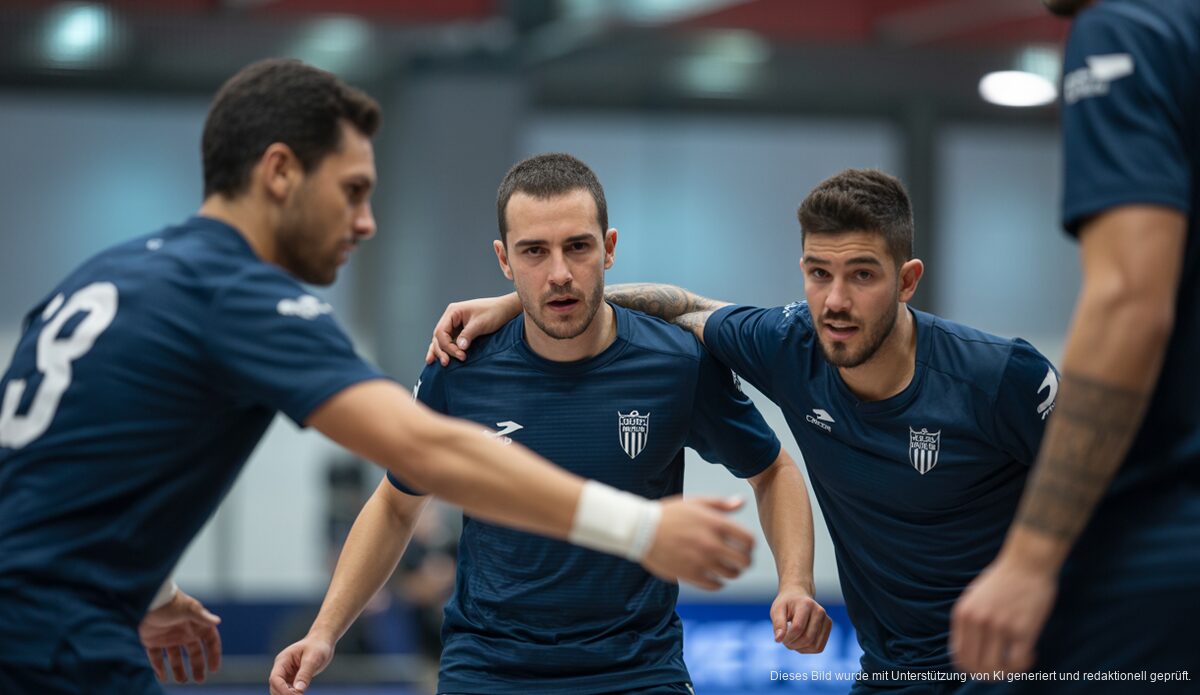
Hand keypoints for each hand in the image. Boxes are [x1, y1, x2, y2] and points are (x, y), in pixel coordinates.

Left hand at [139, 589, 221, 683]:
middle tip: (200, 680)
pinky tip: (162, 677)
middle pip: (194, 653)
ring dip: (179, 670)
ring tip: (181, 680)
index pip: (210, 641)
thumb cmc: (170, 602)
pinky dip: (159, 668)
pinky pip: (156, 658)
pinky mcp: (152, 641)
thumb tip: (218, 621)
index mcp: (196, 624)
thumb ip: (202, 616)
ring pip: (176, 658)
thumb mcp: (188, 609)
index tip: (214, 668)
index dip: (213, 654)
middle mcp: (184, 632)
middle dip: (198, 667)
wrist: (145, 599)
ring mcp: (168, 637)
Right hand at [269, 634, 334, 694]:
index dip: (283, 689)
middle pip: (275, 686)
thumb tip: (299, 691)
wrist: (322, 642)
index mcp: (283, 660)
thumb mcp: (313, 659)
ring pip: (280, 689)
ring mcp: (286, 674)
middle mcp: (282, 668)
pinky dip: (293, 694)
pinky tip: (301, 694)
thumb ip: (305, 674)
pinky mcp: (293, 678)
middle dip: (284, 694)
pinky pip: (288, 690)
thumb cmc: (318, 646)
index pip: (275, 678)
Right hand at [426, 294, 520, 365]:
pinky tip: (439, 358)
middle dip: (442, 350)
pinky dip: (444, 349)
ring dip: (440, 351)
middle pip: (438, 337)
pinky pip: (448, 341)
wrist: (505, 310)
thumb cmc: (494, 312)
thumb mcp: (480, 323)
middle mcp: (451, 318)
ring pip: (441, 340)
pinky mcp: (460, 331)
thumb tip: (459, 347)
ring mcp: (454, 325)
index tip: (460, 355)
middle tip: (447, 363)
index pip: (441, 332)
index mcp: (453, 312)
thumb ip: (468, 335)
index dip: (447, 346)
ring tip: (437, 363)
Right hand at [641, 496, 753, 589]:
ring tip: (729, 569)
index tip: (746, 547)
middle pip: (744, 561)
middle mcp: (712, 544)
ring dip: (733, 573)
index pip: (748, 540)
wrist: (641, 530)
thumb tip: (740, 502)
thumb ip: (720, 504)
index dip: (751, 545)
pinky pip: (714, 585)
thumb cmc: (669, 514)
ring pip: (731, 574)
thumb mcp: (695, 503)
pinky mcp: (690, 575)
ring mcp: (702, 561)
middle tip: (741, 561)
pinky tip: (715, 578)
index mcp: (716, 524)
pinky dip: (719, 583)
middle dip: (746, 561)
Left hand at [770, 585, 831, 652]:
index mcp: (806, 604)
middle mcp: (819, 611)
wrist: (798, 597)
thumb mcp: (777, 610)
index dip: (787, 638)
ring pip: (814, 646)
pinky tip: (799, 642)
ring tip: (792, 640)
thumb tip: (778, 640)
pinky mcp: (828, 627)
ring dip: (799, 648)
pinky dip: (807, 649)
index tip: (780, 638)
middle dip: (793, 644)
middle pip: (807, 638)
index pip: (798, 628)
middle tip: (785, 641)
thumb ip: (778, 624)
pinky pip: (819, 647)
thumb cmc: (786, 604)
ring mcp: (826, 619)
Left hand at [950, 556, 1056, 674]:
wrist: (1027, 562)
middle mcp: (977, 621)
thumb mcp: (973, 597)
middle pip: (976, 667)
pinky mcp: (1022, 629)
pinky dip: (1023, 665)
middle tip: (1004, 668)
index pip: (958, 657)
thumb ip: (968, 622)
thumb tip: (966, 652)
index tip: (985, 667)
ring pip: (996, 669)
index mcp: (962, 614)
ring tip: (1017, 660)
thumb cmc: (1003, 579)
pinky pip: (1018, 662)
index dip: (971, 669)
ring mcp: (999, 626)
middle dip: (990, 674)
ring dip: (1007, 672)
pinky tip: (1031, 653)